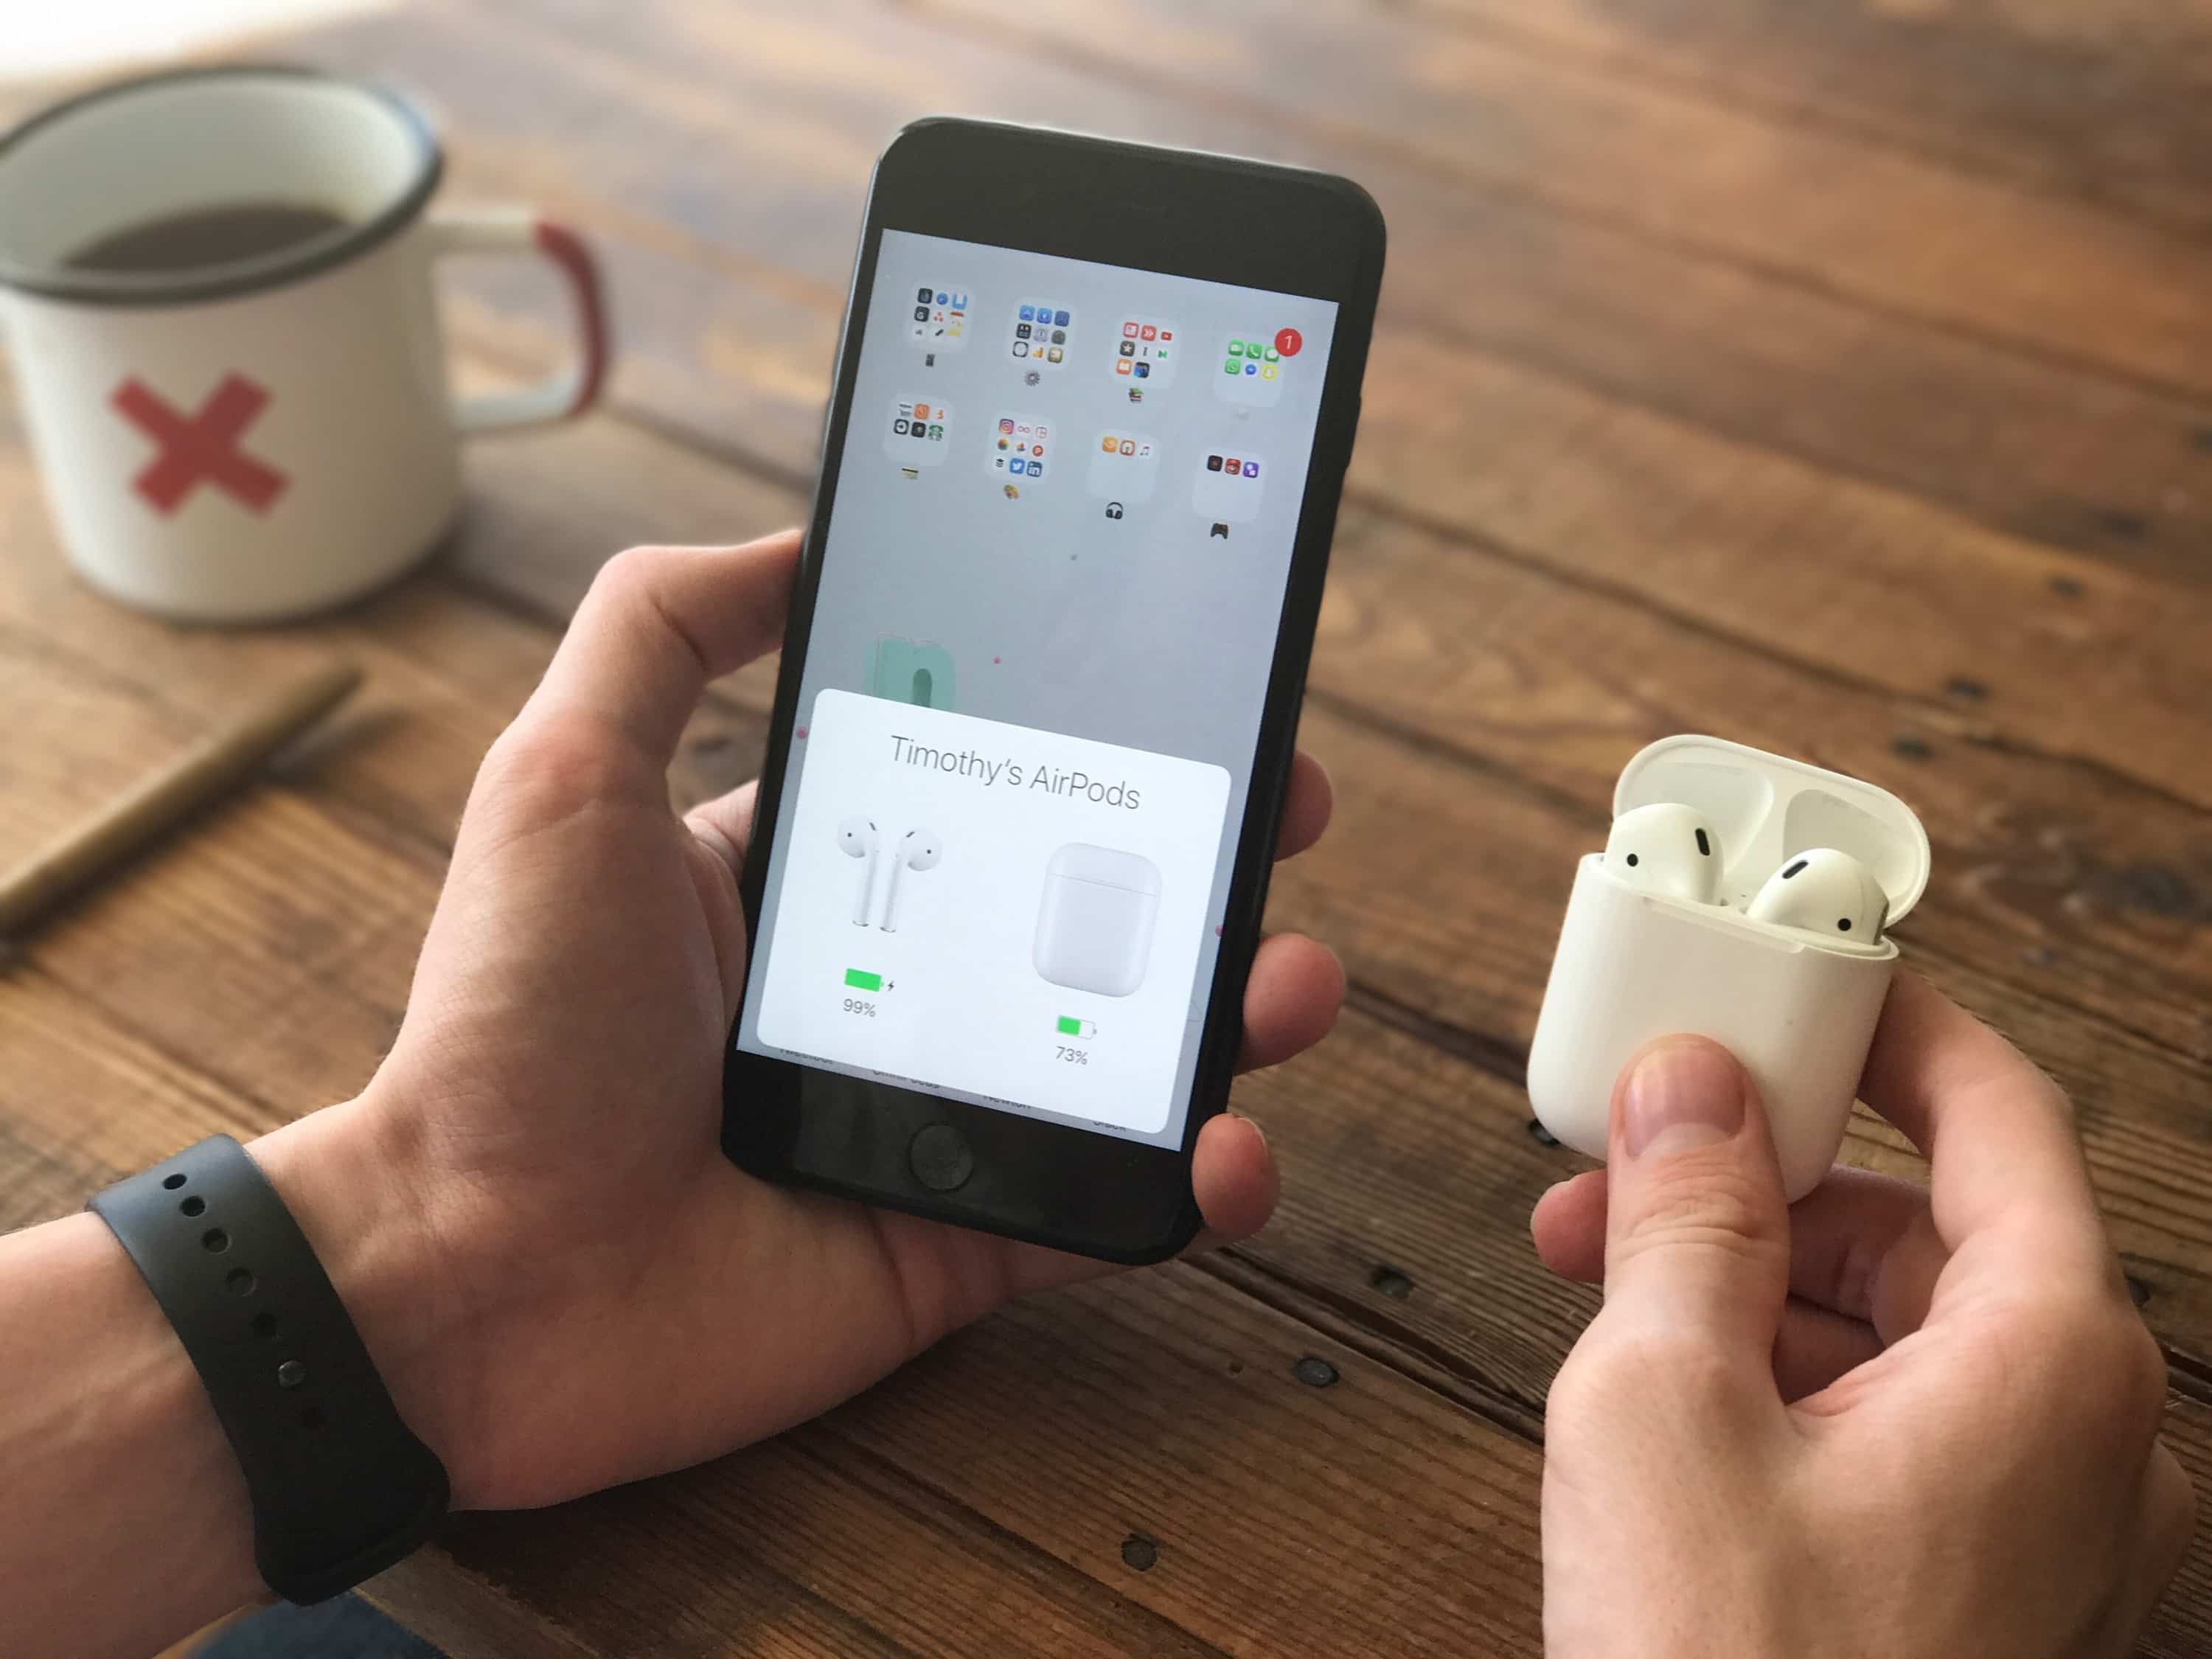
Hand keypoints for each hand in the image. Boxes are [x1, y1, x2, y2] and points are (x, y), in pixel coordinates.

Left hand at [254, 531, 1343, 1511]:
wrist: (475, 1279)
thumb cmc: (512, 1021)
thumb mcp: (566, 778)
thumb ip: (664, 631)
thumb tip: (797, 540)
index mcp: (824, 879)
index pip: (998, 787)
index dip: (1104, 739)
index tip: (1193, 693)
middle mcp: (900, 986)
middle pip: (1096, 908)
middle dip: (1213, 858)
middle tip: (1286, 815)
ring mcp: (943, 1115)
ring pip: (1137, 1051)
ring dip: (1243, 1006)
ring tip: (1290, 979)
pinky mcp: (967, 1238)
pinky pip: (1117, 1205)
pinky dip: (1200, 1184)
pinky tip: (1229, 1148)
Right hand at [1529, 974, 2195, 1657]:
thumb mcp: (1662, 1406)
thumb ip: (1682, 1217)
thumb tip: (1689, 1090)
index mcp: (2051, 1362)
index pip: (2000, 1114)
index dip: (1890, 1030)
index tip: (1802, 984)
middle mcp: (2091, 1440)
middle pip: (1932, 1227)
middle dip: (1766, 1178)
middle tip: (1631, 1158)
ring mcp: (2047, 1529)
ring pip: (1900, 1333)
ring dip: (1752, 1282)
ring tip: (1607, 1277)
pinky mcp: (1984, 1591)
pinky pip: (1896, 1430)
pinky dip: (1782, 1381)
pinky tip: (1666, 1388)